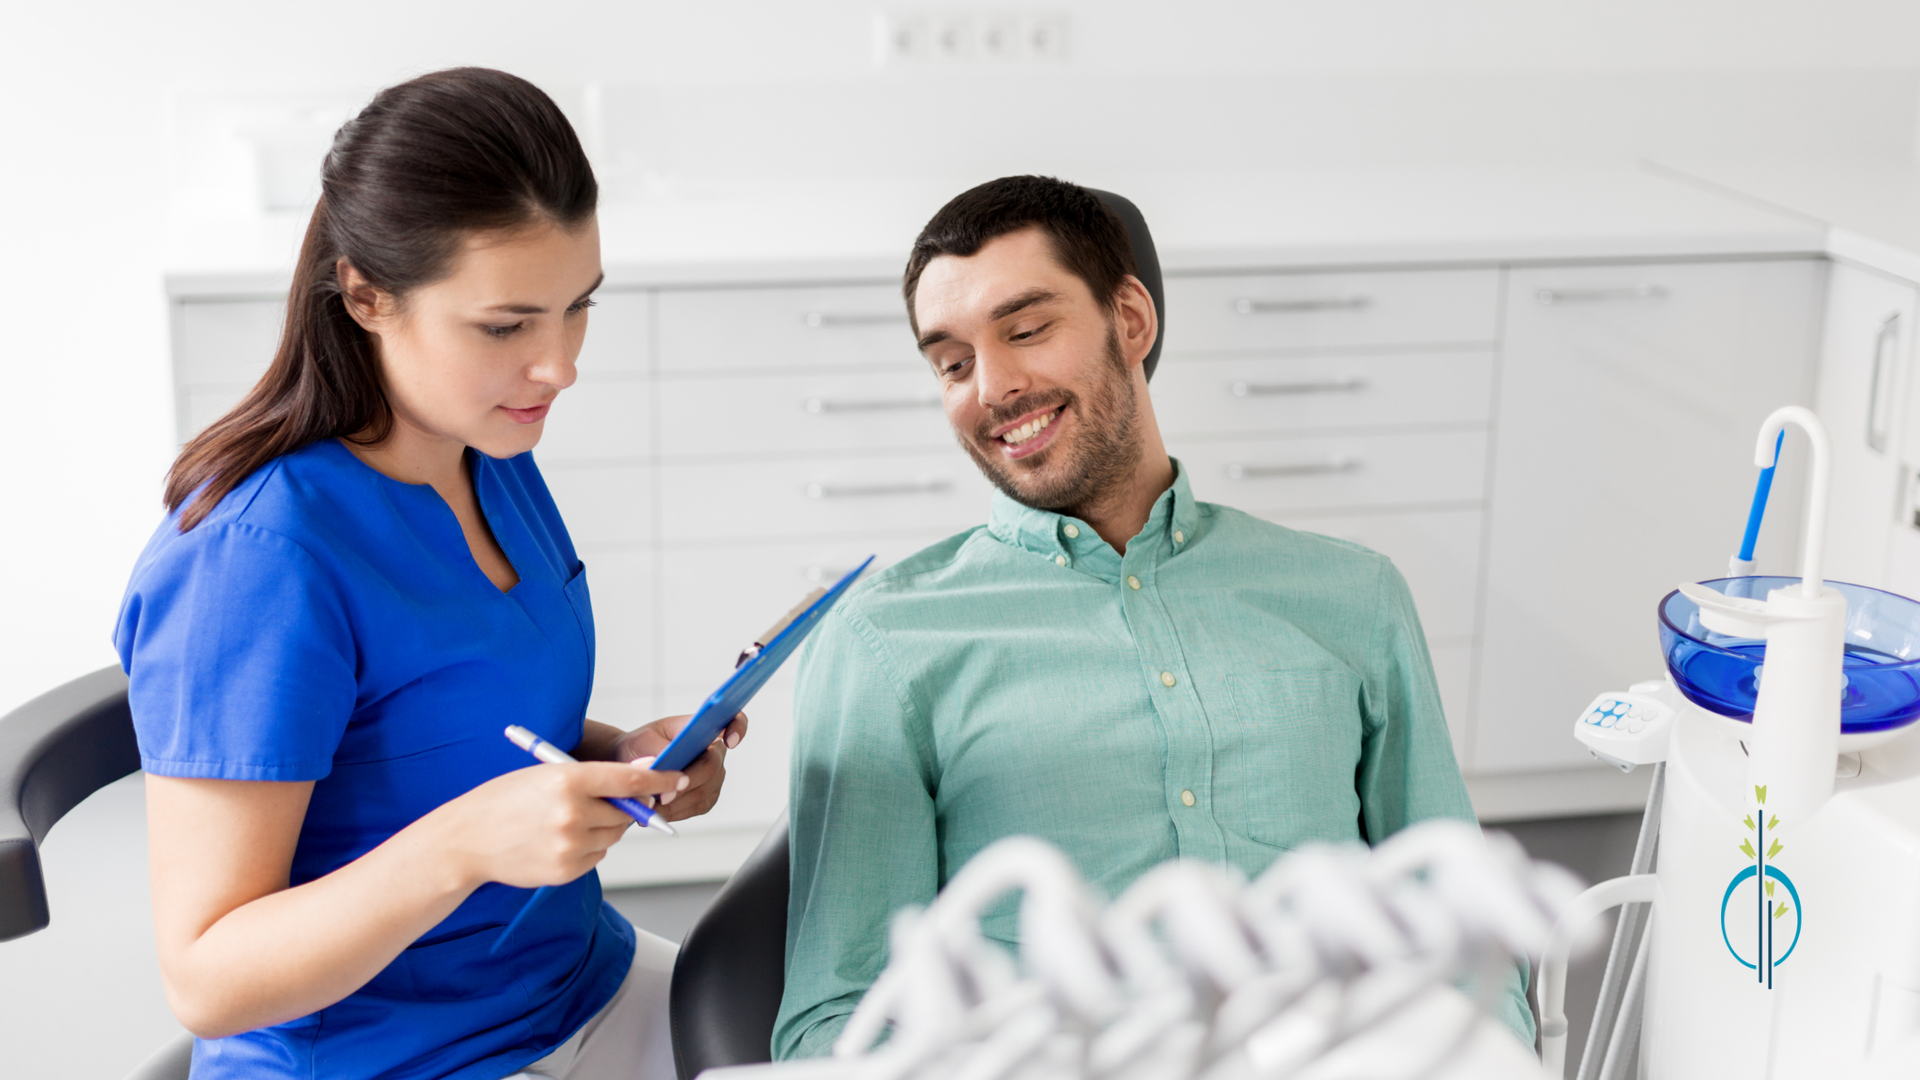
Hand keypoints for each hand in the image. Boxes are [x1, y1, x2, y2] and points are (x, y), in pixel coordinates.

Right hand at [437, 759, 687, 889]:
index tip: (678, 777)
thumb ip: (592, 777)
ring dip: (604, 827)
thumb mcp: (545, 774)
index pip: (629, 778)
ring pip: (614, 835)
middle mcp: (573, 813)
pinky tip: (558, 840)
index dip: (659, 778)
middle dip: (624, 806)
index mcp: (567, 779)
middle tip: (601, 801)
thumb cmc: (505, 800)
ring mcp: (571, 845)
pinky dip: (589, 847)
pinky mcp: (568, 870)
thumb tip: (641, 776)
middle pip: (626, 811)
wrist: (467, 841)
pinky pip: (598, 855)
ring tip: (567, 821)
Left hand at [611, 712, 747, 821]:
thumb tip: (667, 760)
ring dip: (678, 802)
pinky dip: (677, 811)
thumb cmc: (642, 744)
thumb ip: (658, 747)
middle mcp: (714, 753)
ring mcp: (713, 777)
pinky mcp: (706, 798)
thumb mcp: (645, 738)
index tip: (730, 741)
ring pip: (703, 792)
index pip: (733, 721)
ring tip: (652, 806)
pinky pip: (696, 807)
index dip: (738, 729)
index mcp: (704, 729)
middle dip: (688, 781)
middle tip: (664, 794)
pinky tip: (659, 812)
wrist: (631, 763)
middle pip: (711, 767)